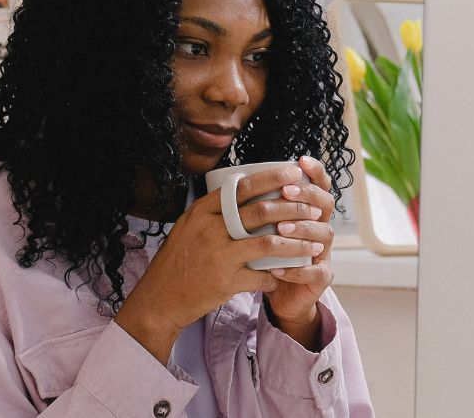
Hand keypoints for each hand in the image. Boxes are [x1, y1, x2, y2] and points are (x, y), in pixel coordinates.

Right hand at [115, 163, 325, 363]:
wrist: (159, 299)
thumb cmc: (177, 261)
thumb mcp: (188, 228)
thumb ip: (213, 213)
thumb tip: (243, 191)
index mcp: (201, 212)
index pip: (242, 187)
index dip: (272, 178)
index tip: (295, 173)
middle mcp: (209, 230)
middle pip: (260, 211)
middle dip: (294, 209)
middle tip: (315, 209)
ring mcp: (218, 256)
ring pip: (269, 243)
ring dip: (296, 244)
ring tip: (314, 244)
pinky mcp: (225, 282)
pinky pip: (261, 276)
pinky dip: (277, 276)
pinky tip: (285, 276)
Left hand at [264, 156, 338, 348]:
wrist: (278, 296)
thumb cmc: (265, 258)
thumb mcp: (259, 230)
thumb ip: (256, 209)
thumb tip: (232, 181)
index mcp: (307, 213)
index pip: (318, 186)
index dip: (314, 172)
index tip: (301, 160)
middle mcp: (320, 229)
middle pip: (325, 204)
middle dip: (307, 195)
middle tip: (286, 192)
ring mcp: (324, 254)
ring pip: (324, 235)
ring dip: (303, 229)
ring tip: (281, 229)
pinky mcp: (321, 278)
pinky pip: (315, 272)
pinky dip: (297, 270)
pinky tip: (278, 268)